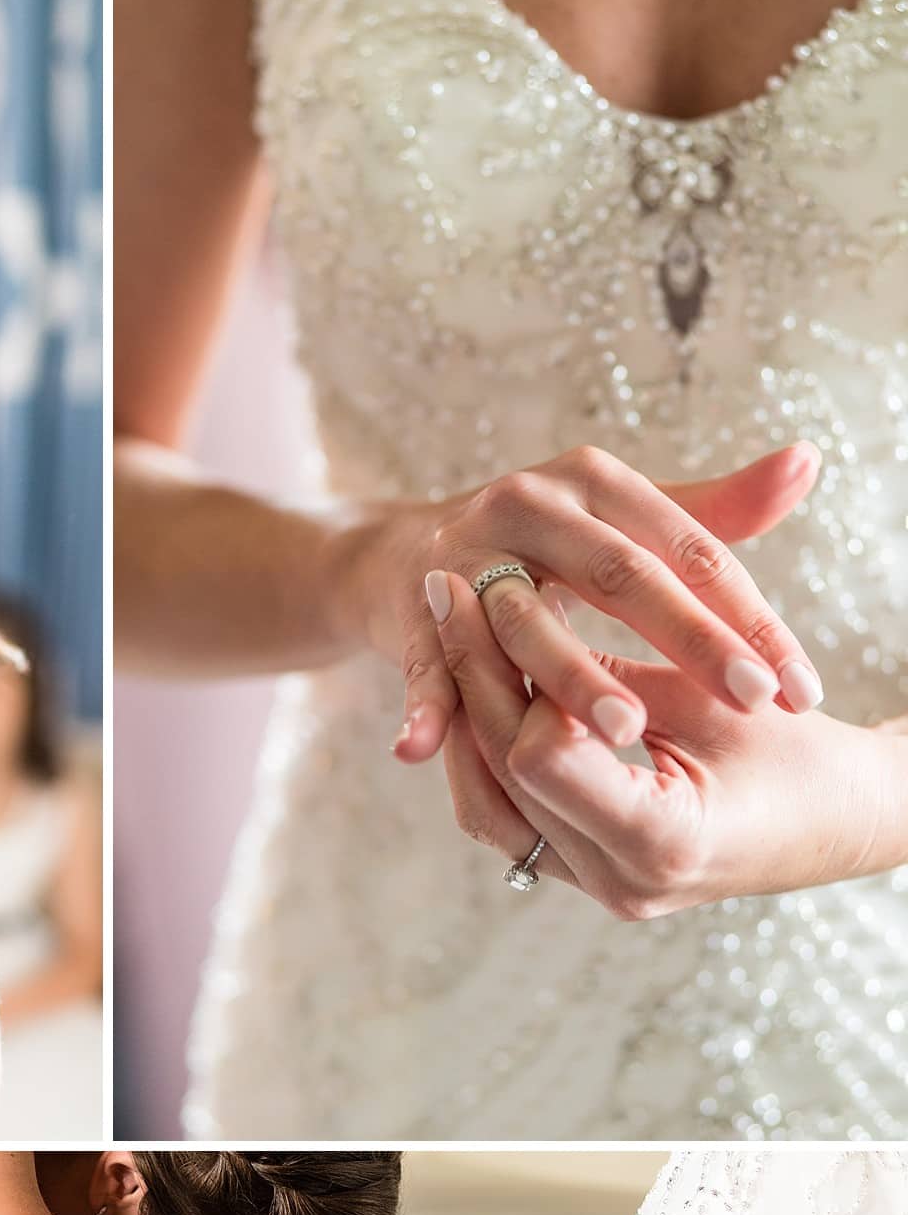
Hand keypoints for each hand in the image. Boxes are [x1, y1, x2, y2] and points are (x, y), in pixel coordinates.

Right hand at [338, 441, 821, 757]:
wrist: (406, 555)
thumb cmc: (541, 549)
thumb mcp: (622, 523)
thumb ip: (711, 512)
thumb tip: (807, 462)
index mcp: (595, 482)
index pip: (691, 551)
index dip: (752, 618)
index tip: (801, 688)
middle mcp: (531, 504)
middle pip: (624, 578)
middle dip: (692, 643)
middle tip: (752, 702)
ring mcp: (466, 555)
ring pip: (529, 623)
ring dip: (573, 678)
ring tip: (625, 729)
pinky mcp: (413, 608)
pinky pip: (425, 662)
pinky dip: (425, 704)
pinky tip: (417, 751)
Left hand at [433, 593, 895, 916]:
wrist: (836, 826)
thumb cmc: (798, 751)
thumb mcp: (720, 694)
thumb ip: (622, 671)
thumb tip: (528, 614)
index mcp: (662, 839)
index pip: (542, 753)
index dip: (522, 671)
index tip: (509, 593)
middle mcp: (617, 880)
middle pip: (503, 773)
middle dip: (474, 674)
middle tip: (448, 587)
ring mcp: (595, 887)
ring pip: (486, 805)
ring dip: (465, 715)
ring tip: (451, 630)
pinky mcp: (584, 875)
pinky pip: (505, 819)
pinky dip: (484, 753)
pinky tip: (476, 685)